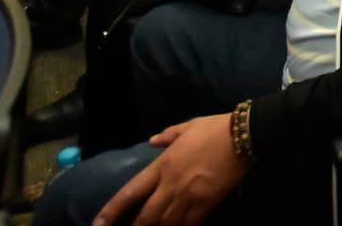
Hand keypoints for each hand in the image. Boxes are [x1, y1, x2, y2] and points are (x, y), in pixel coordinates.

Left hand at [98, 113, 247, 225]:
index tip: (98, 224)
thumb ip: (166, 136)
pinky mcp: (207, 204)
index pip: (130, 192)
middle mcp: (170, 185)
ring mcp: (189, 196)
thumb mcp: (187, 126)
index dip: (112, 210)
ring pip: (166, 224)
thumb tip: (151, 142)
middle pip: (146, 216)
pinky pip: (190, 224)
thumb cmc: (214, 128)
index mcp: (162, 165)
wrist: (243, 136)